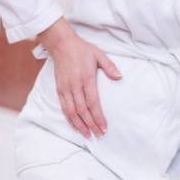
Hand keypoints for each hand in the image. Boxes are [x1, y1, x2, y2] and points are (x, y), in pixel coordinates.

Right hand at [37, 18, 122, 138]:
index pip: (93, 103)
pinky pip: (63, 107)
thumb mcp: (99, 55)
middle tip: (98, 135)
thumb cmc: (82, 50)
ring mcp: (65, 88)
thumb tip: (119, 77)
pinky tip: (75, 125)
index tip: (104, 127)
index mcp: (86, 79)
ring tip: (87, 135)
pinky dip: (69, 118)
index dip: (98, 117)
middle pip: (82, 111)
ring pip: (71, 112)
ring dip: (79, 125)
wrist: (62, 45)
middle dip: (90, 125)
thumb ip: (110, 67)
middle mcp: (74, 86)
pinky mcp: (59, 89)